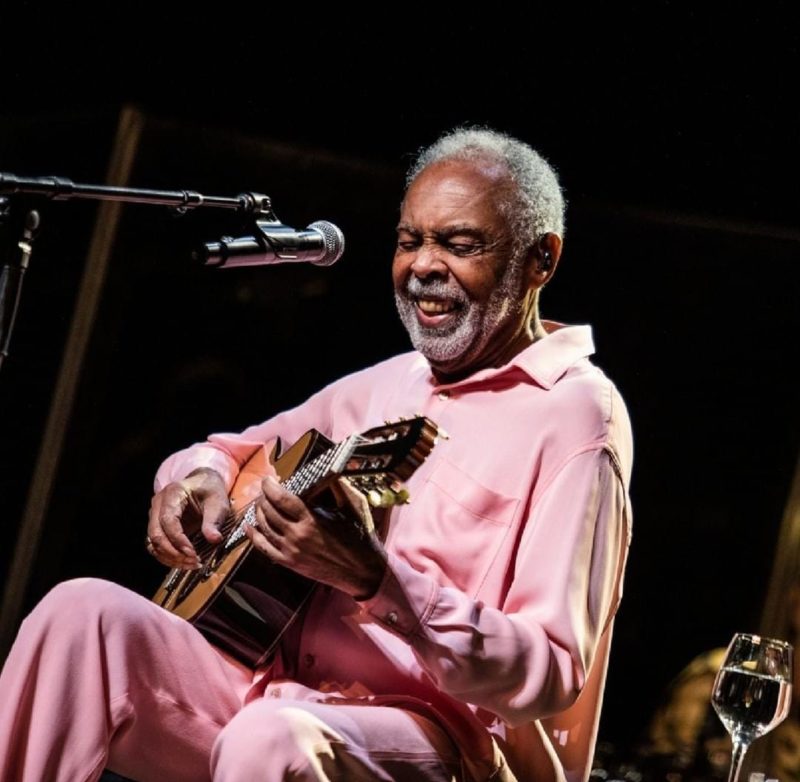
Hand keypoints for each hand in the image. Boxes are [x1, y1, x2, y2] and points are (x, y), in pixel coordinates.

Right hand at [147, 467, 230, 568]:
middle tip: (193, 561)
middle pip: (156, 534)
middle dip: (173, 552)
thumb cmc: (210, 491)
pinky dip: (167, 557)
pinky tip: (184, 562)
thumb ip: (214, 520)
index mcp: (173, 493)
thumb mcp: (218, 502)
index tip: (193, 553)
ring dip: (170, 558)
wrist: (203, 484)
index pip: (168, 520)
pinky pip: (156, 546)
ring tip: (191, 564)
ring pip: (153, 543)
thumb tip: (214, 539)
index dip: (178, 540)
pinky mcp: (157, 526)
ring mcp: (155, 515)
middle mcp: (158, 504)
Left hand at [246, 475, 386, 599]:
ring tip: (259, 503)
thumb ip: (336, 490)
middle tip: (264, 489)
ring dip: (257, 512)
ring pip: (264, 528)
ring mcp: (291, 551)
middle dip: (263, 497)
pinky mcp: (289, 563)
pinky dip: (253, 536)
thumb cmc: (357, 540)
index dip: (271, 487)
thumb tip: (328, 473)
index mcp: (311, 521)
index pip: (282, 499)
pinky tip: (248, 526)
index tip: (268, 479)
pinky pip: (264, 548)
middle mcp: (297, 536)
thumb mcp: (349, 511)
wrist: (360, 571)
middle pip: (269, 511)